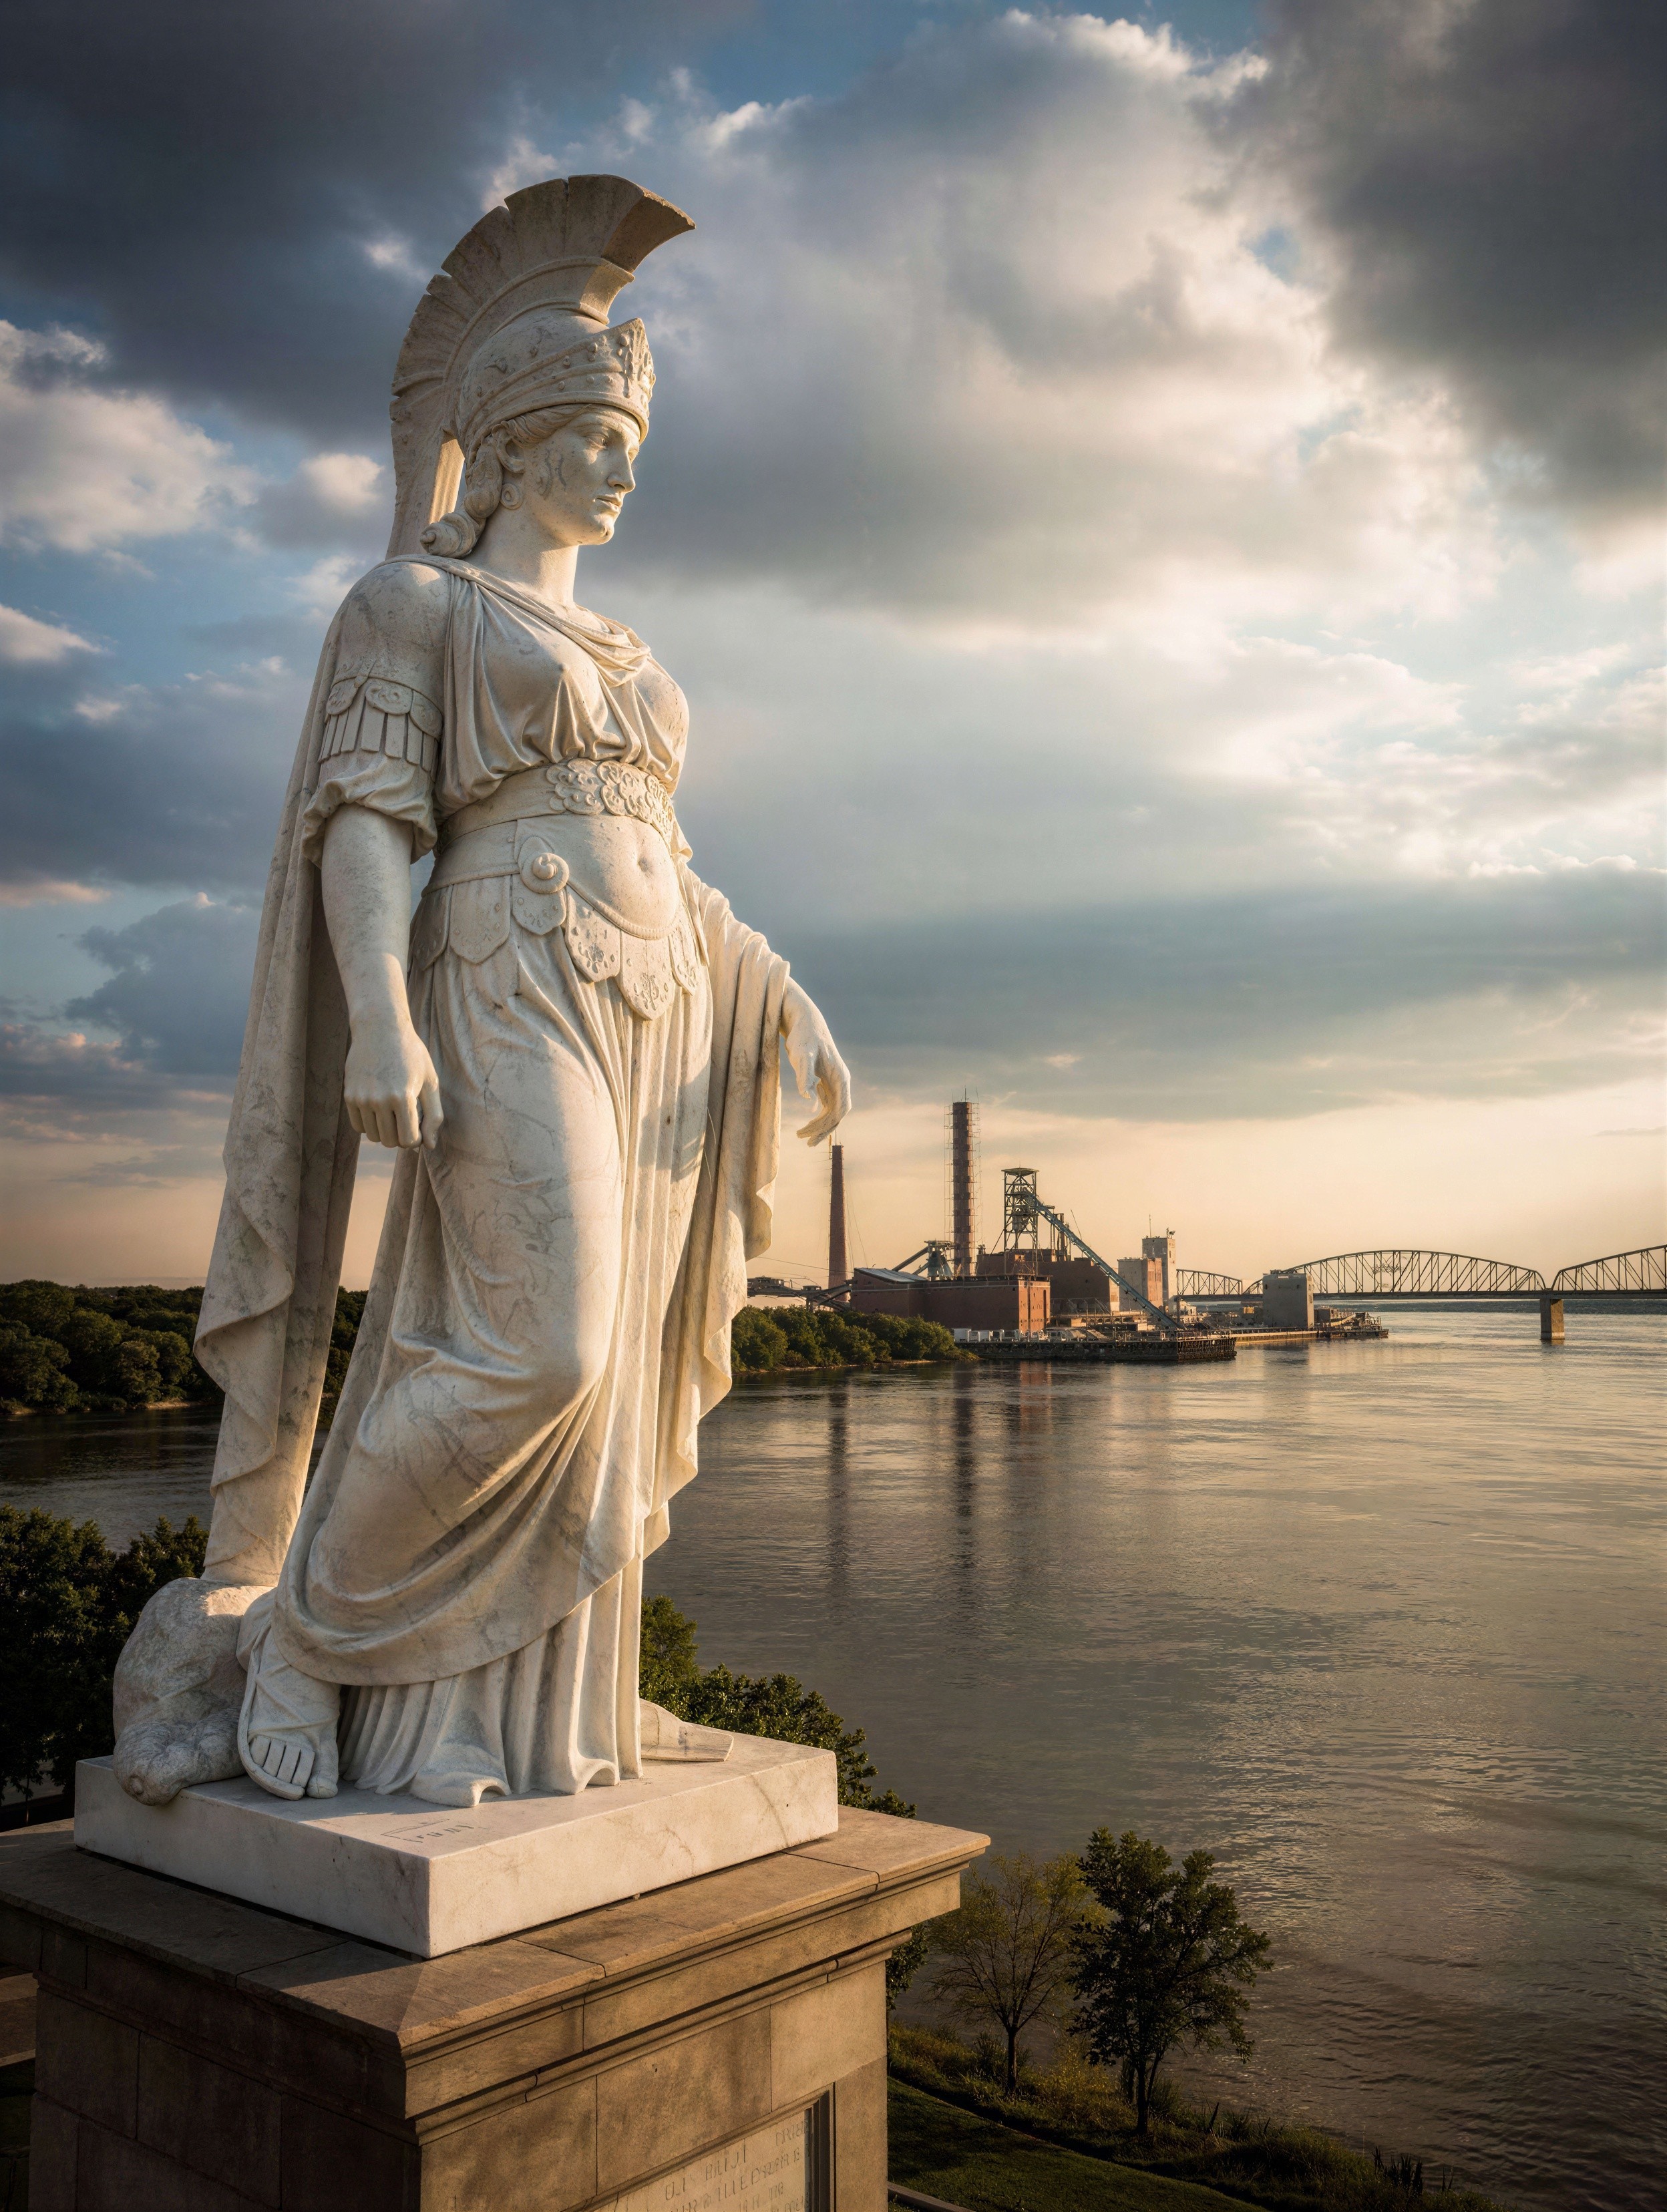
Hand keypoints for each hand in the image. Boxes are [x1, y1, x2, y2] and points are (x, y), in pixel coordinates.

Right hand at [343, 1013, 443, 1148]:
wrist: (379, 1028)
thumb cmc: (410, 1054)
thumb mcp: (430, 1080)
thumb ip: (434, 1115)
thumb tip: (430, 1145)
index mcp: (403, 1097)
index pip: (409, 1140)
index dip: (416, 1140)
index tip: (419, 1128)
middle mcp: (379, 1099)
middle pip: (390, 1141)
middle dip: (401, 1137)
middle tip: (407, 1121)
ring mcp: (361, 1098)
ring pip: (373, 1136)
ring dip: (385, 1131)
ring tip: (394, 1114)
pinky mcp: (349, 1095)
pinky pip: (359, 1126)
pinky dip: (370, 1124)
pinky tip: (380, 1109)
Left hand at [780, 979, 850, 1144]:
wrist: (805, 1023)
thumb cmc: (803, 1037)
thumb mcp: (802, 1053)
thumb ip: (805, 1074)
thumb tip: (807, 1097)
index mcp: (841, 1077)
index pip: (839, 1109)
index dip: (826, 1125)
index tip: (810, 1135)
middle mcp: (841, 1082)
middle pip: (837, 1114)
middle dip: (822, 1129)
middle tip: (803, 1141)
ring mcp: (834, 1082)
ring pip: (832, 1111)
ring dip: (820, 1126)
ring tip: (803, 1137)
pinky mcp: (825, 1081)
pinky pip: (826, 1105)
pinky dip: (819, 1117)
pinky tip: (808, 1125)